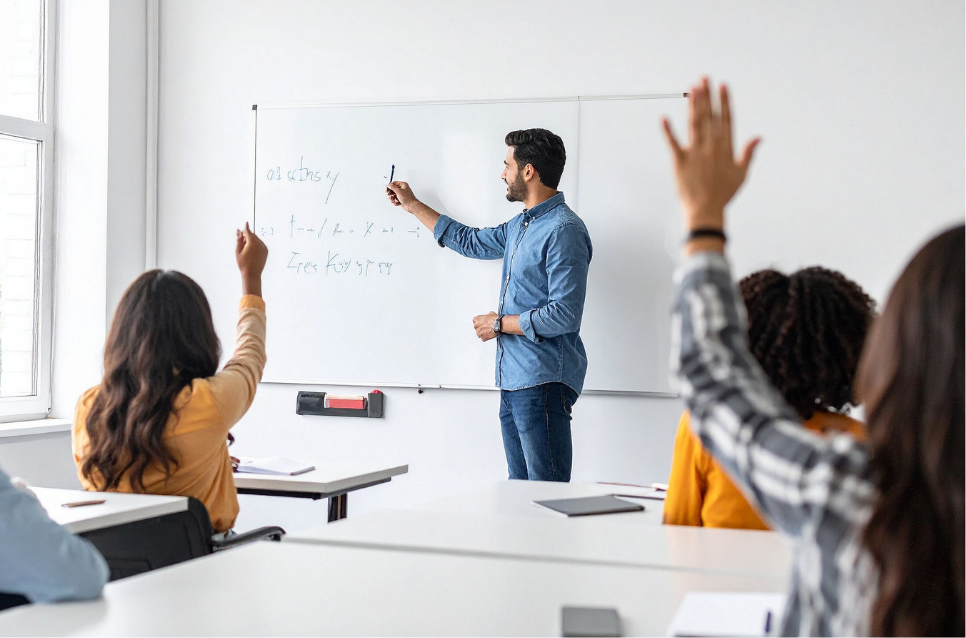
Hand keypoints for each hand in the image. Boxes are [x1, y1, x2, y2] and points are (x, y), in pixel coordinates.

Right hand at [236, 222, 267, 296]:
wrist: (252, 274)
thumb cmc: (243, 263)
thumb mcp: (238, 250)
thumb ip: (239, 239)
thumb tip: (239, 230)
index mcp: (252, 243)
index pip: (248, 232)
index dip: (246, 228)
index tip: (246, 222)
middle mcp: (260, 243)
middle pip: (253, 235)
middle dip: (247, 236)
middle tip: (242, 243)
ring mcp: (264, 247)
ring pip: (257, 239)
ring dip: (251, 240)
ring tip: (246, 250)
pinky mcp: (266, 251)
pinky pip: (260, 244)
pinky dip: (256, 245)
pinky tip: (252, 252)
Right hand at [386, 181, 418, 211]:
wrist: (412, 206)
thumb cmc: (408, 198)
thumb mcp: (398, 191)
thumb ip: (392, 187)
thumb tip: (388, 184)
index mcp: (403, 185)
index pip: (394, 183)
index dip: (390, 186)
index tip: (387, 189)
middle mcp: (402, 189)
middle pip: (393, 189)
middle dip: (391, 193)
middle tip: (389, 195)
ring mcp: (402, 195)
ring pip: (394, 195)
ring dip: (392, 198)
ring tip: (393, 200)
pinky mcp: (401, 199)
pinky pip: (395, 200)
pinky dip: (395, 202)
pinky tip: (397, 203)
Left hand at [473, 311, 498, 341]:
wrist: (499, 325)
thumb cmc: (495, 319)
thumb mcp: (490, 313)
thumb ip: (486, 316)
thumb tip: (488, 316)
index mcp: (477, 319)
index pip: (474, 321)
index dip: (479, 322)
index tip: (481, 323)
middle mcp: (476, 325)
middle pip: (476, 328)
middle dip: (480, 328)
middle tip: (486, 328)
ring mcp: (479, 332)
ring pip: (479, 334)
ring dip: (482, 333)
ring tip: (488, 331)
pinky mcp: (483, 337)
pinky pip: (483, 338)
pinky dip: (486, 337)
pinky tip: (489, 334)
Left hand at [662, 78, 760, 231]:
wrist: (706, 211)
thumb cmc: (724, 194)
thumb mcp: (742, 174)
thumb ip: (748, 153)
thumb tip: (758, 137)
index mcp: (726, 149)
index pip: (726, 119)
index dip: (724, 101)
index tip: (723, 85)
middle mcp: (711, 147)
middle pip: (709, 116)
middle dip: (707, 95)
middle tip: (704, 78)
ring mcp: (695, 153)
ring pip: (694, 123)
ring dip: (693, 104)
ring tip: (692, 88)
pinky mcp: (680, 161)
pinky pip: (673, 143)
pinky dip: (668, 131)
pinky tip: (663, 118)